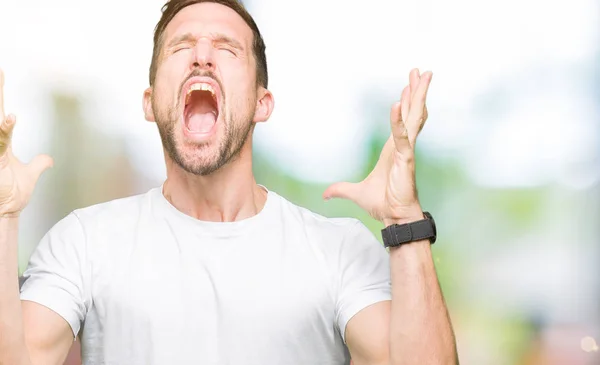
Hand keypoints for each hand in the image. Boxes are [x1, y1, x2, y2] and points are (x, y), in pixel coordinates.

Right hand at [0, 69, 52, 217]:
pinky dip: (4, 130)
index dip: (0, 94)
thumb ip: (39, 164)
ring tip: (3, 89)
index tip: (1, 73)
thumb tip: (49, 159)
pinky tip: (10, 118)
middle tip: (1, 71)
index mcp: (1, 143)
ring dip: (3, 117)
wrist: (5, 212)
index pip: (0, 113)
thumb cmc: (12, 195)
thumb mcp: (30, 175)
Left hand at [323, 68, 431, 225]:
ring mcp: (406, 151)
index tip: (407, 86)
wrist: (394, 217)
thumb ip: (340, 190)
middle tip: (421, 71)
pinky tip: (396, 104)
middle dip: (417, 91)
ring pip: (414, 118)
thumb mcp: (355, 193)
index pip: (404, 119)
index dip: (407, 102)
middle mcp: (403, 145)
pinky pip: (401, 136)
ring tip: (423, 77)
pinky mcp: (405, 159)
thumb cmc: (383, 204)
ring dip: (418, 96)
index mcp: (395, 148)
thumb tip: (325, 194)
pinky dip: (398, 121)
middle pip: (413, 113)